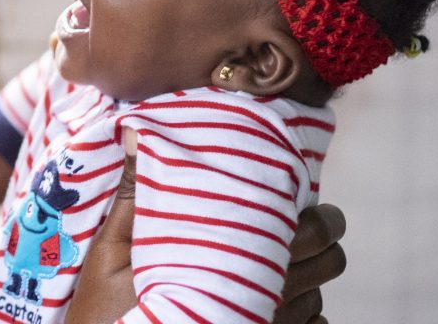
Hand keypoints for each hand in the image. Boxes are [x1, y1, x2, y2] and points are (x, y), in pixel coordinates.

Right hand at [66, 149, 347, 323]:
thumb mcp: (108, 251)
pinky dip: (300, 314)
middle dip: (318, 234)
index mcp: (233, 260)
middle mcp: (266, 299)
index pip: (311, 228)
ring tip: (264, 261)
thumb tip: (138, 131)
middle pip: (330, 259)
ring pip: (321, 294)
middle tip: (288, 221)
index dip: (307, 204)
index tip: (284, 190)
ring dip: (302, 275)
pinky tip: (262, 302)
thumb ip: (134, 194)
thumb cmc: (108, 313)